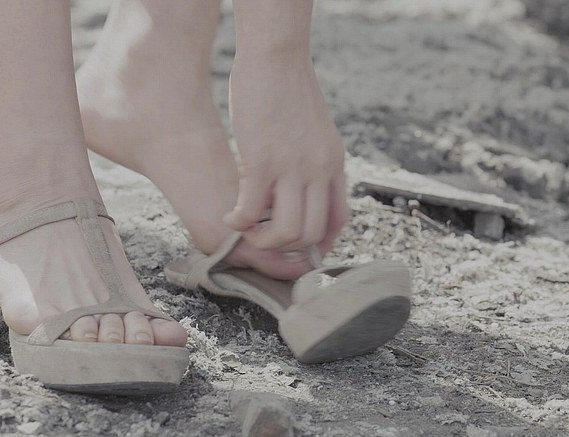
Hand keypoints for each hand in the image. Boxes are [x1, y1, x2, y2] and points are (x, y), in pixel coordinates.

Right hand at [224, 54, 348, 274]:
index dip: (320, 243)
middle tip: (264, 239)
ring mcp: (293, 168)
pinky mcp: (262, 161)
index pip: (339, 220)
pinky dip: (238, 222)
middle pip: (312, 233)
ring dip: (263, 240)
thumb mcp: (318, 131)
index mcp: (334, 165)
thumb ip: (317, 160)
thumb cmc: (291, 89)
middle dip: (287, 248)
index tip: (299, 246)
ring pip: (287, 230)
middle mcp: (319, 171)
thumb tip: (306, 183)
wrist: (278, 57)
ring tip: (246, 230)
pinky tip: (229, 216)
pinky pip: (251, 209)